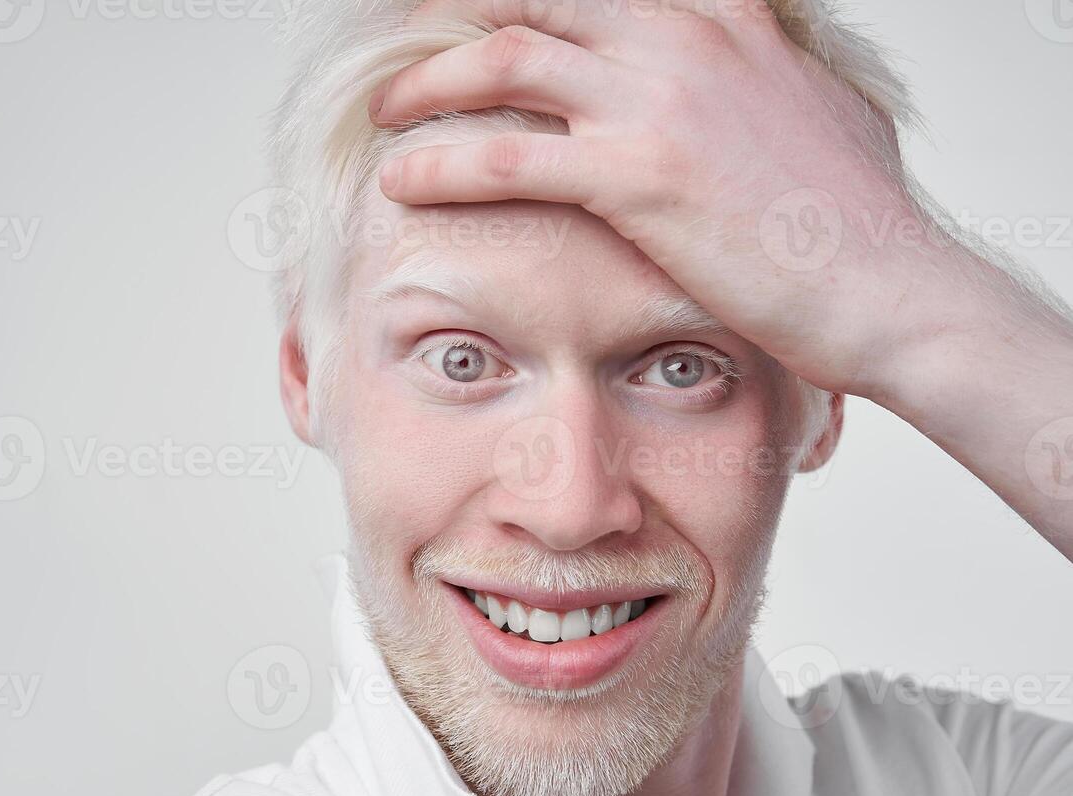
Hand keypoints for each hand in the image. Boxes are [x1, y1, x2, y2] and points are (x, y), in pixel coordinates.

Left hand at [369, 0, 947, 398]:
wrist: (890, 285)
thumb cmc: (853, 220)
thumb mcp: (816, 109)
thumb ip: (762, 74)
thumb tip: (756, 71)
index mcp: (725, 17)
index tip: (473, 16)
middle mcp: (685, 37)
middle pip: (534, 1)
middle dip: (456, 23)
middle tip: (409, 57)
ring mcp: (659, 98)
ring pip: (504, 59)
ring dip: (428, 83)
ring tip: (387, 111)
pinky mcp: (638, 172)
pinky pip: (505, 158)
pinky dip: (440, 163)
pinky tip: (401, 179)